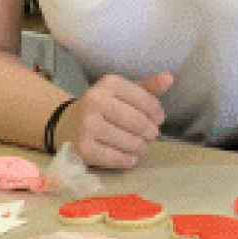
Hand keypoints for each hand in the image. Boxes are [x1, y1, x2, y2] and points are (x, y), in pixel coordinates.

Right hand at [54, 72, 171, 168]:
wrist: (69, 123)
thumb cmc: (106, 106)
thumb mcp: (125, 92)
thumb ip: (148, 87)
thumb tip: (169, 78)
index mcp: (110, 83)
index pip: (148, 101)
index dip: (158, 114)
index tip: (158, 119)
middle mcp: (96, 101)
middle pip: (139, 123)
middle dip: (151, 132)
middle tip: (150, 135)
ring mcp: (87, 125)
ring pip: (130, 142)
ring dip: (140, 147)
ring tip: (139, 145)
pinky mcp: (83, 148)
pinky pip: (116, 159)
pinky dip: (128, 160)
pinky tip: (129, 157)